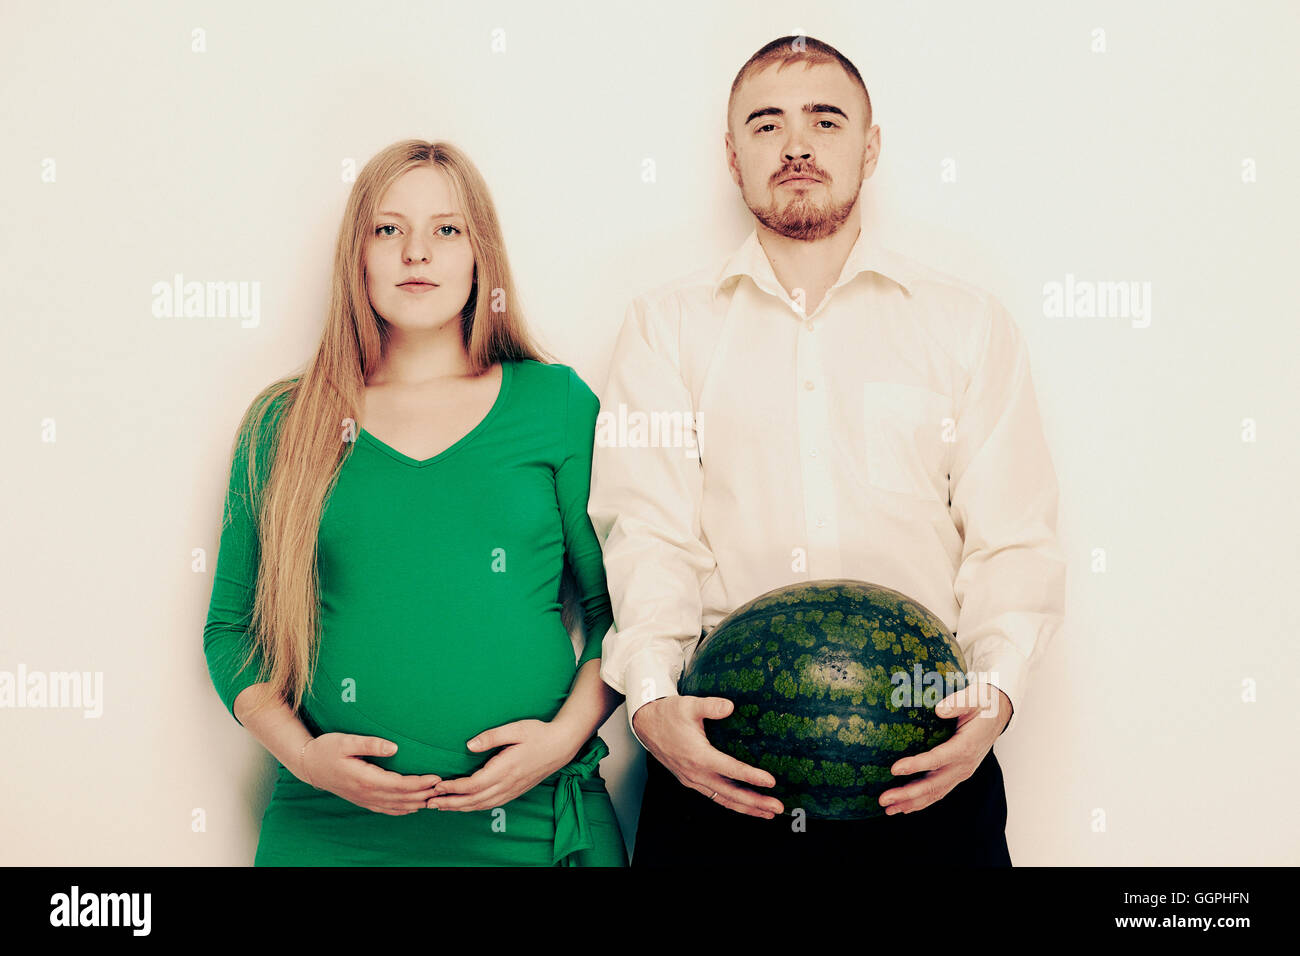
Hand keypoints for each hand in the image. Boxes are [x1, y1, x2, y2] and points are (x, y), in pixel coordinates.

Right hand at [297, 732, 441, 815]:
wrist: (309, 765)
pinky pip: (387, 809)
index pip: (399, 785)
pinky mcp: (363, 800)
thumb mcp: (346, 741)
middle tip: (445, 787)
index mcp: (365, 778)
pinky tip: (415, 806)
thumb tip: (394, 748)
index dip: (420, 783)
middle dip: (425, 794)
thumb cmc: (327, 749)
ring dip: (417, 803)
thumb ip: (370, 744)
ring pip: (396, 806)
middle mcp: (367, 793)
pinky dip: (403, 809)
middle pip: (402, 798)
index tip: (437, 777)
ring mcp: (365, 799)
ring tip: (436, 797)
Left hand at [423, 719, 582, 811]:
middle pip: (474, 800)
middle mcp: (508, 783)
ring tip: (442, 807)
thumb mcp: (515, 729)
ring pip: (482, 805)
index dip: (454, 788)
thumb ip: (491, 737)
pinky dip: (475, 807)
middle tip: (430, 802)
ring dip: (460, 807)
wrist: (562, 745)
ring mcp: (513, 789)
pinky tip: (466, 806)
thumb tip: (469, 745)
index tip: (437, 785)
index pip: (474, 784)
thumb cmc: (539, 733)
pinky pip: (492, 804)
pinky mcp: (516, 791)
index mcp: (506, 768)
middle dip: (451, 803)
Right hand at [632, 695, 783, 818]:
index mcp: (698, 756)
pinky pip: (714, 796)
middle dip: (756, 802)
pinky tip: (744, 806)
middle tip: (778, 806)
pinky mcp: (691, 780)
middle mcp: (696, 773)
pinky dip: (731, 803)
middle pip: (731, 793)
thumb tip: (729, 706)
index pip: (730, 770)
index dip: (752, 777)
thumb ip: (710, 706)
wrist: (646, 724)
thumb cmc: (668, 714)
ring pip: (723, 799)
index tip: (770, 782)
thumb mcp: (689, 705)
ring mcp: (692, 779)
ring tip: (768, 813)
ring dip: (747, 808)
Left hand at [877, 683, 1011, 815]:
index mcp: (965, 747)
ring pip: (935, 793)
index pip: (937, 759)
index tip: (894, 769)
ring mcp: (961, 772)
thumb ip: (957, 703)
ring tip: (889, 808)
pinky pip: (939, 791)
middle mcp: (963, 765)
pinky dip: (922, 801)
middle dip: (907, 794)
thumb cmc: (983, 704)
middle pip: (933, 785)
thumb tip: (938, 709)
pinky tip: (905, 806)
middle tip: (883, 799)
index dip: (915, 766)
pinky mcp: (957, 774)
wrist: (998, 714)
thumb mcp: (973, 698)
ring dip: (911, 802)